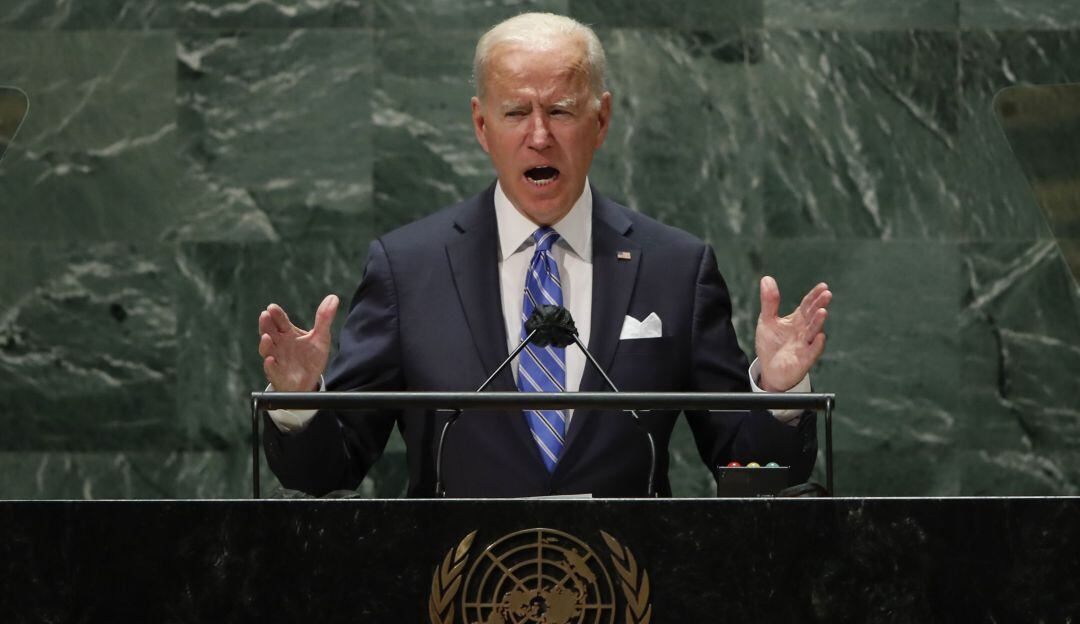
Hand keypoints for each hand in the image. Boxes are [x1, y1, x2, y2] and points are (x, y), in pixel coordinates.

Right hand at [258, 294, 338, 391]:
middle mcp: (279, 344)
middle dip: (265, 324)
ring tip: (266, 337)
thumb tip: (333, 297)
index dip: (276, 314)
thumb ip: (324, 318)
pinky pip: (271, 369)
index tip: (272, 307)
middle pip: (269, 332)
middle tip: (264, 315)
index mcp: (288, 333)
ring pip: (266, 349)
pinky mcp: (276, 373)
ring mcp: (276, 358)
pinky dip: (269, 365)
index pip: (280, 321)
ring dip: (265, 344)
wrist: (309, 380)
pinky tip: (270, 360)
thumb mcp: (321, 337)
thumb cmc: (311, 357)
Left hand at [755, 276, 831, 391]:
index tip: (823, 286)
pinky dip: (816, 345)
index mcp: (797, 320)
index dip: (815, 296)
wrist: (770, 369)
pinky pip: (812, 352)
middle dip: (819, 305)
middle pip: (812, 316)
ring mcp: (805, 345)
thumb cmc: (772, 344)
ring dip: (818, 323)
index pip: (807, 305)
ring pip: (813, 332)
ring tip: (822, 312)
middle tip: (827, 294)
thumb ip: (769, 302)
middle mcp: (804, 330)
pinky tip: (820, 337)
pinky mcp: (803, 360)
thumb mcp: (767, 320)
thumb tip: (766, 278)